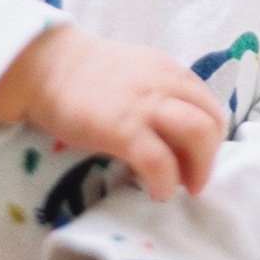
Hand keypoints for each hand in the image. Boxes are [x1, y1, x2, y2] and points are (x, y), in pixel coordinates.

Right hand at [0, 26, 225, 199]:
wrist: (47, 68)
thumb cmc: (86, 76)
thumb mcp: (136, 74)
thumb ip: (160, 94)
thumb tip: (176, 135)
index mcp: (170, 71)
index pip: (209, 105)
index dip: (211, 137)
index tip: (195, 157)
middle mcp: (165, 84)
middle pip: (212, 121)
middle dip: (210, 157)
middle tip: (194, 180)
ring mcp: (146, 106)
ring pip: (199, 135)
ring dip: (198, 169)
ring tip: (181, 187)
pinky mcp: (123, 130)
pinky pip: (160, 162)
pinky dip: (166, 183)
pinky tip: (156, 191)